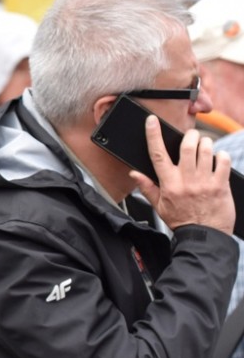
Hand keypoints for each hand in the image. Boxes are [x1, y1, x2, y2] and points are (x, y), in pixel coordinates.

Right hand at [131, 117, 234, 234]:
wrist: (204, 236)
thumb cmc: (182, 221)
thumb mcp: (159, 206)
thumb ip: (147, 187)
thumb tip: (134, 173)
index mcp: (168, 185)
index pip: (157, 154)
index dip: (153, 135)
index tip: (151, 121)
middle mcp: (186, 181)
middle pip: (186, 146)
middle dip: (190, 136)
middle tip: (192, 137)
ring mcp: (204, 182)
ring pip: (205, 150)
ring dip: (205, 144)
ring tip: (205, 148)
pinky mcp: (221, 184)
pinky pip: (223, 160)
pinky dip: (221, 155)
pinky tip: (217, 159)